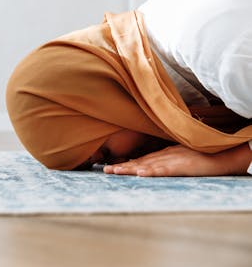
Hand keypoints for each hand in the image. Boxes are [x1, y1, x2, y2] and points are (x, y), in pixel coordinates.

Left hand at [103, 144, 251, 176]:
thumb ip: (166, 160)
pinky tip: (140, 173)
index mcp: (163, 155)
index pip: (141, 160)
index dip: (125, 164)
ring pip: (146, 165)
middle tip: (105, 171)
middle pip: (139, 162)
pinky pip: (163, 169)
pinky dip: (150, 171)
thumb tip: (151, 166)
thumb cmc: (201, 155)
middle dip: (121, 166)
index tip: (111, 168)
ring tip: (115, 172)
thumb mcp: (179, 156)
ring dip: (129, 168)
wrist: (220, 153)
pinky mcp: (180, 165)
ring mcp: (171, 160)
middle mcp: (164, 156)